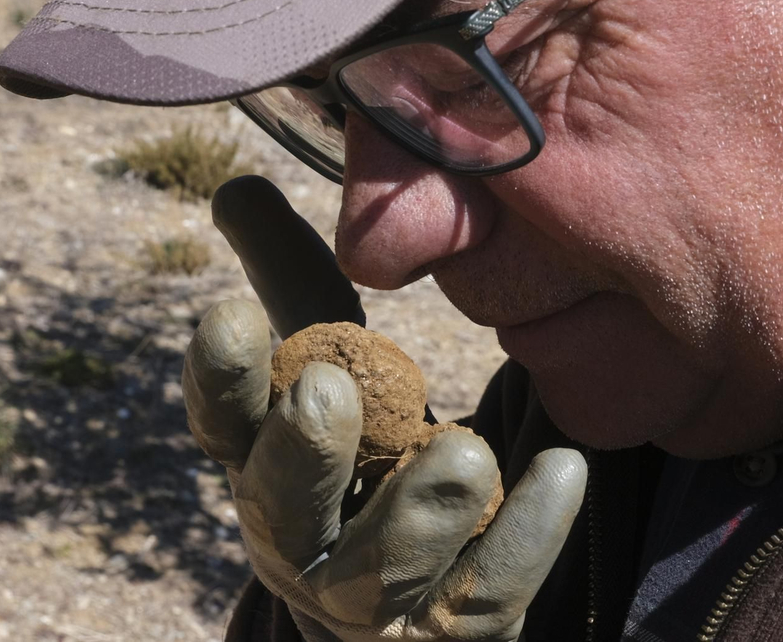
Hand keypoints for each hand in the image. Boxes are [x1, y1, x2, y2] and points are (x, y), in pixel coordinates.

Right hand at [185, 176, 586, 641]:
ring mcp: (371, 604)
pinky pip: (484, 597)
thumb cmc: (367, 458)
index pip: (222, 428)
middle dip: (303, 453)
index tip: (231, 313)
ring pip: (379, 573)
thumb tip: (236, 185)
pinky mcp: (450, 634)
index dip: (219, 379)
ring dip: (416, 514)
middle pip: (281, 510)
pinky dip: (522, 538)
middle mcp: (299, 544)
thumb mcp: (328, 368)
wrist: (415, 607)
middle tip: (328, 390)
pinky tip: (562, 472)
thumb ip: (288, 281)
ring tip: (464, 453)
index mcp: (261, 467)